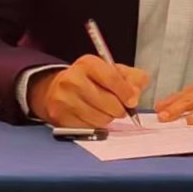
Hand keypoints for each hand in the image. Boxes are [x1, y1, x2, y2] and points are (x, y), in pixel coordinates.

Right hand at [28, 56, 148, 128]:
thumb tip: (135, 95)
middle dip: (120, 109)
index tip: (132, 101)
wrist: (57, 89)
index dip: (126, 92)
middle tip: (119, 108)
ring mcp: (64, 99)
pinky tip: (92, 116)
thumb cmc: (90, 80)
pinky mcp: (60, 117)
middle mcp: (72, 79)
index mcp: (88, 64)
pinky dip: (96, 125)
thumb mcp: (112, 71)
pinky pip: (89, 128)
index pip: (112, 78)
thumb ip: (132, 78)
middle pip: (109, 102)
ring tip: (104, 111)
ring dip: (108, 118)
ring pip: (100, 118)